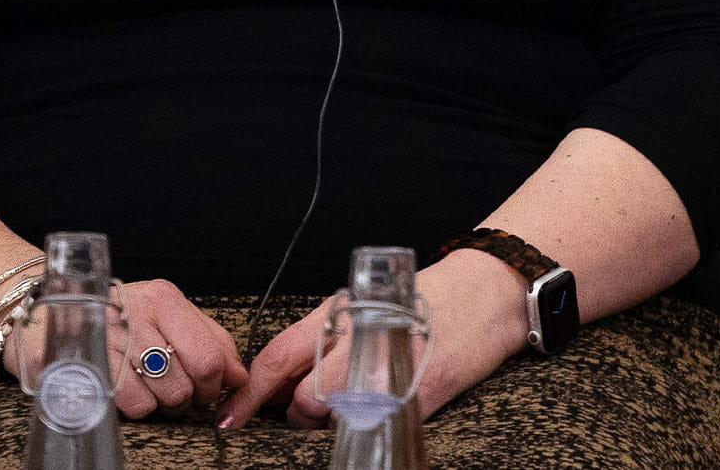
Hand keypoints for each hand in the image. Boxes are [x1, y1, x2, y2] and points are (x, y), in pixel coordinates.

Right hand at [105, 279, 245, 421]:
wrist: (57, 320)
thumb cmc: (123, 321)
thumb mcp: (170, 318)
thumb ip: (212, 341)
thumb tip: (239, 376)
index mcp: (163, 299)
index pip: (210, 354)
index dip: (217, 382)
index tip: (213, 388)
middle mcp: (137, 315)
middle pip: (193, 376)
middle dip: (196, 395)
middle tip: (185, 393)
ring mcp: (112, 342)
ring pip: (169, 394)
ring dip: (169, 403)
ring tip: (156, 389)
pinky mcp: (92, 368)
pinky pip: (138, 405)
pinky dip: (141, 406)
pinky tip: (133, 390)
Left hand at [223, 252, 524, 428]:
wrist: (490, 293)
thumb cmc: (426, 298)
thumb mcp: (365, 304)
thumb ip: (322, 338)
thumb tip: (280, 381)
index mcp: (342, 314)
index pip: (278, 358)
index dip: (249, 393)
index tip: (230, 416)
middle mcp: (363, 343)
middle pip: (303, 399)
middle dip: (300, 412)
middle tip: (312, 407)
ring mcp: (392, 373)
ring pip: (334, 417)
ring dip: (333, 419)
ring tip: (353, 400)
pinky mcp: (420, 398)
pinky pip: (372, 425)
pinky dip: (367, 423)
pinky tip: (378, 406)